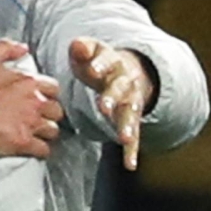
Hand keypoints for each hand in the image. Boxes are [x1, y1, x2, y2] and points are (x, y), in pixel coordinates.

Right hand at [0, 40, 63, 158]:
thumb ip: (6, 49)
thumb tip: (23, 48)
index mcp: (28, 82)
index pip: (53, 89)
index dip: (46, 95)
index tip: (38, 100)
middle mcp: (34, 102)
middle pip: (56, 111)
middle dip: (48, 115)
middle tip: (37, 118)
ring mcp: (30, 124)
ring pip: (52, 131)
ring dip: (45, 132)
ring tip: (35, 134)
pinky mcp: (23, 143)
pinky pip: (43, 150)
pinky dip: (39, 150)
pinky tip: (32, 148)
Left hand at [69, 39, 156, 169]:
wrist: (127, 70)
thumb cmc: (100, 62)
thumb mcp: (91, 51)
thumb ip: (82, 48)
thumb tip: (76, 45)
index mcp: (113, 63)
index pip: (107, 61)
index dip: (100, 65)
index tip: (93, 70)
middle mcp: (126, 82)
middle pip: (120, 89)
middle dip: (111, 98)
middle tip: (103, 108)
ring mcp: (131, 102)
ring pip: (130, 113)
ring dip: (127, 125)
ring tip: (124, 137)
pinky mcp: (131, 119)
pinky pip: (134, 136)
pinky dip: (132, 150)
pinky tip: (130, 165)